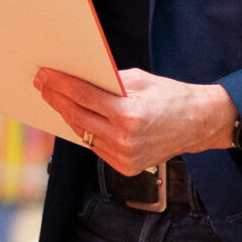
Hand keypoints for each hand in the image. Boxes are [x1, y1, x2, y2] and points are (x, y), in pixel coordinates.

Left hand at [35, 68, 239, 175]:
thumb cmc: (172, 97)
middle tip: (41, 85)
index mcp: (130, 115)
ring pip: (83, 133)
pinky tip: (74, 117)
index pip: (84, 97)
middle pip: (77, 116)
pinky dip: (84, 130)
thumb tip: (76, 77)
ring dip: (66, 115)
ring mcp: (124, 156)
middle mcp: (125, 139)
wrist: (200, 125)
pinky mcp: (125, 167)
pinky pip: (95, 146)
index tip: (44, 75)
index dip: (60, 84)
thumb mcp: (141, 80)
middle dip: (56, 98)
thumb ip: (109, 81)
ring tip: (53, 98)